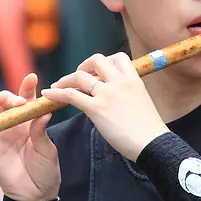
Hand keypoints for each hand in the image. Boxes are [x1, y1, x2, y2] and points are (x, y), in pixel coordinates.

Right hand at [0, 73, 59, 200]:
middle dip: (8, 96)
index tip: (31, 78)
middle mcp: (10, 126)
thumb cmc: (46, 170)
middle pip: (2, 102)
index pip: (25, 99)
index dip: (26, 87)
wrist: (37, 195)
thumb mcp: (48, 150)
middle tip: (18, 101)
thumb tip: (43, 113)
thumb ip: (41, 132)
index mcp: (28, 122)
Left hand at [40, 53, 167, 161]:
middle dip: (84, 66)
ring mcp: (107, 94)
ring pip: (80, 75)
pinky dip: (57, 93)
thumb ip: (128, 95)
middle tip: (78, 77)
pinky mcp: (97, 109)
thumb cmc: (150, 130)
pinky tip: (48, 95)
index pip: (118, 58)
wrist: (153, 143)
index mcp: (134, 80)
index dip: (106, 62)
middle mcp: (120, 82)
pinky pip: (71, 95)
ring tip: (57, 86)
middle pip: (97, 60)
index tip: (99, 72)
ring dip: (66, 79)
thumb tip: (116, 98)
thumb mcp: (142, 102)